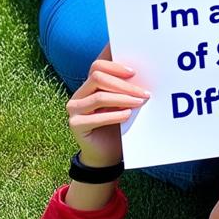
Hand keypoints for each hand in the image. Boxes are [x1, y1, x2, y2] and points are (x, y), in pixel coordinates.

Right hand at [65, 45, 149, 165]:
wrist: (107, 154)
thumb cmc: (118, 126)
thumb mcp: (123, 104)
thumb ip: (126, 90)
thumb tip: (143, 75)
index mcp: (90, 85)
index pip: (98, 65)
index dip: (115, 64)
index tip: (135, 71)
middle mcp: (79, 94)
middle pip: (98, 76)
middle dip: (124, 84)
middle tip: (144, 93)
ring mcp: (74, 109)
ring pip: (99, 96)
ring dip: (123, 98)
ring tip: (139, 102)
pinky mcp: (75, 124)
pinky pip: (96, 117)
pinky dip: (115, 115)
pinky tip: (127, 115)